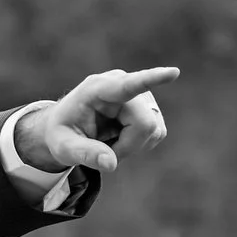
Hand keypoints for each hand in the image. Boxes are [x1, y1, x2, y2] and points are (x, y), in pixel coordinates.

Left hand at [15, 66, 178, 174]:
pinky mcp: (149, 106)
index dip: (151, 79)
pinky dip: (139, 144)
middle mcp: (122, 84)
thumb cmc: (62, 133)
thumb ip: (84, 154)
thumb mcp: (63, 147)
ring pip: (153, 130)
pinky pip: (157, 133)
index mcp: (97, 89)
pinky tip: (121, 138)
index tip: (173, 72)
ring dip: (132, 146)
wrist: (68, 126)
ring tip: (108, 141)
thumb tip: (110, 164)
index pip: (127, 85)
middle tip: (104, 152)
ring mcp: (139, 94)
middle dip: (128, 147)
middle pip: (145, 124)